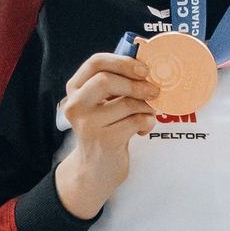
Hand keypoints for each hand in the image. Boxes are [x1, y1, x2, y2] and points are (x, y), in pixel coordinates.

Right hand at [55, 52, 159, 218]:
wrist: (96, 169)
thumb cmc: (105, 128)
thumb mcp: (104, 103)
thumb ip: (117, 83)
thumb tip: (147, 65)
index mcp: (75, 89)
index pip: (95, 63)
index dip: (122, 61)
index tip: (143, 69)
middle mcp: (75, 105)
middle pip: (106, 81)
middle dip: (136, 84)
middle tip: (154, 91)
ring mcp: (87, 124)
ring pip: (126, 103)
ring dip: (146, 107)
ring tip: (148, 113)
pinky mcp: (104, 140)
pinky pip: (136, 121)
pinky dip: (147, 122)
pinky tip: (142, 129)